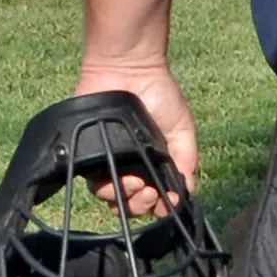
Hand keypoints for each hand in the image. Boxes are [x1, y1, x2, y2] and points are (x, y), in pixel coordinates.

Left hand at [75, 59, 197, 215]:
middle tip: (148, 194)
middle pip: (131, 201)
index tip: (167, 203)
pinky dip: (104, 187)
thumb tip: (188, 193)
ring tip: (134, 185)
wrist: (130, 70)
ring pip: (111, 196)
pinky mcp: (87, 154)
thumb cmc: (161, 95)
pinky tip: (117, 181)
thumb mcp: (182, 129)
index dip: (160, 206)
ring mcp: (107, 161)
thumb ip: (187, 160)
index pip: (154, 195)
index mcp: (152, 162)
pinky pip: (92, 180)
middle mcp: (129, 165)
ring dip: (124, 199)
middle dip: (141, 206)